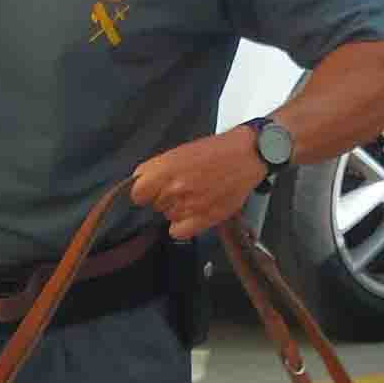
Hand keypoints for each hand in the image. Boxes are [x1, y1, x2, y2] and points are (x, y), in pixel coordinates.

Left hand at [127, 131, 269, 244]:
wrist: (247, 155)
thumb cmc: (215, 150)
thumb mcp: (179, 152)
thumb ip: (158, 170)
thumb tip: (141, 184)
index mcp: (165, 169)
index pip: (137, 193)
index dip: (144, 192)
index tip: (152, 189)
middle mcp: (174, 189)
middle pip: (154, 205)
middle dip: (164, 197)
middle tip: (184, 186)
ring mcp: (189, 205)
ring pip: (168, 216)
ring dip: (177, 209)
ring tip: (197, 194)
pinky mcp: (204, 219)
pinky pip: (178, 232)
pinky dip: (183, 225)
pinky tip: (194, 212)